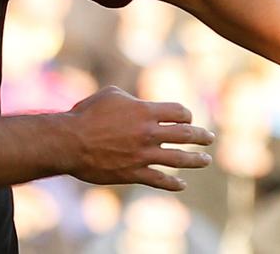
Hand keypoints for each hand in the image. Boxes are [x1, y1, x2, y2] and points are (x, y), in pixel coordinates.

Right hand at [59, 86, 214, 190]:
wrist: (70, 142)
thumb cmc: (86, 114)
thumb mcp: (110, 95)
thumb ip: (131, 98)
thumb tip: (139, 103)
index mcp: (145, 112)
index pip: (179, 112)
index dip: (186, 115)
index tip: (187, 119)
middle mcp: (149, 134)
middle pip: (186, 135)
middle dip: (201, 136)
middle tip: (209, 138)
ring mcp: (143, 155)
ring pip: (179, 159)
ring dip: (196, 160)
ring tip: (205, 160)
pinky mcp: (134, 173)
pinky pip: (160, 180)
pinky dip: (174, 183)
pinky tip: (182, 184)